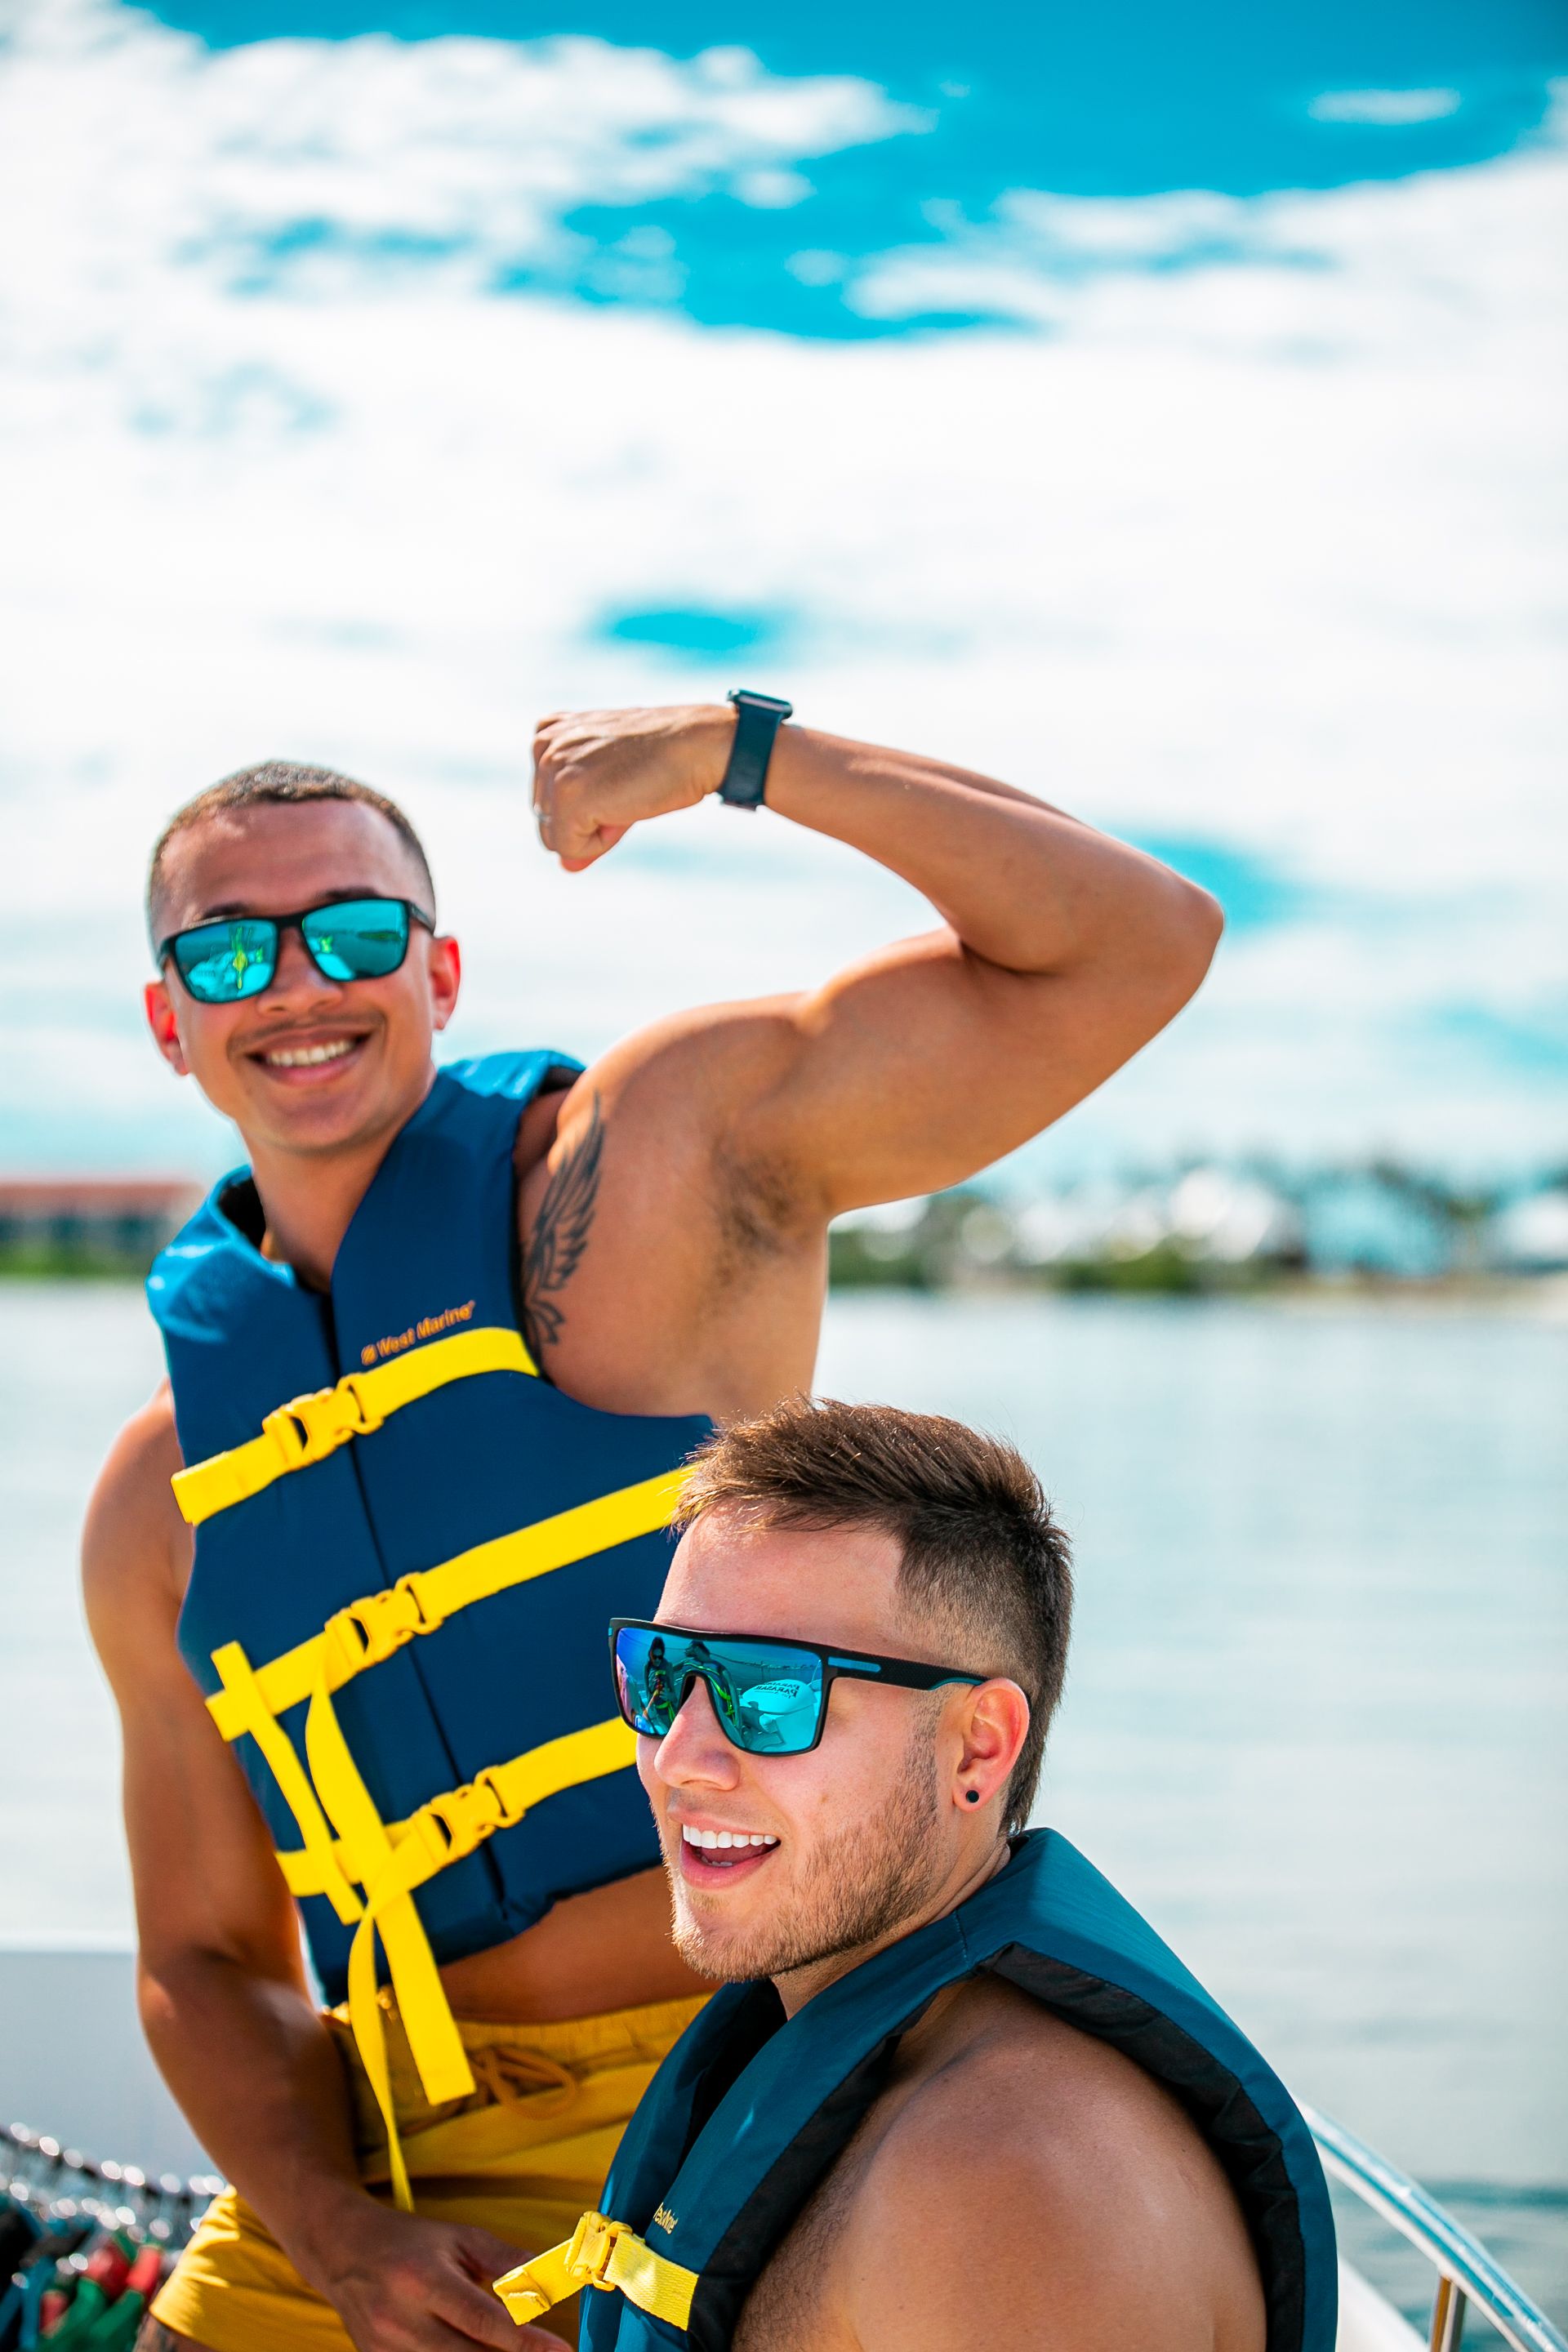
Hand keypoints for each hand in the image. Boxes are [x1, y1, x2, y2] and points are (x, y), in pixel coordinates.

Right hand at [310, 2203, 563, 2350]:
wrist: (343, 2251)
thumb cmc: (411, 2242)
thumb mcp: (461, 2239)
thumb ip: (506, 2260)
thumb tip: (548, 2284)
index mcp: (425, 2281)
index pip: (484, 2322)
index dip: (526, 2341)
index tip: (560, 2351)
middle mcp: (402, 2321)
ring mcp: (385, 2350)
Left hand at [531, 703, 733, 869]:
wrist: (697, 745)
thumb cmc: (662, 760)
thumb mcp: (613, 784)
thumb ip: (582, 820)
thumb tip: (566, 867)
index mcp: (549, 734)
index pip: (547, 802)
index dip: (588, 807)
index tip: (620, 779)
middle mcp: (545, 746)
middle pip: (547, 822)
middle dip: (589, 821)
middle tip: (627, 789)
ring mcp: (554, 769)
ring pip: (555, 838)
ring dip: (596, 831)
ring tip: (627, 795)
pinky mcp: (569, 795)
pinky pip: (569, 848)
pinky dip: (600, 844)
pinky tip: (626, 809)